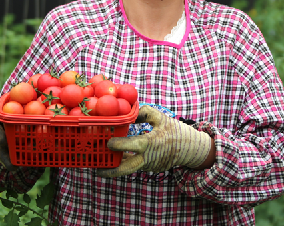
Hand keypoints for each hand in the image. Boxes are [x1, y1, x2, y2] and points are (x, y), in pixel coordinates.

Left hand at [97, 105, 212, 177]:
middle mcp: (148, 158)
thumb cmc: (174, 130)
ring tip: (97, 164)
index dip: (118, 144)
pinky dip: (124, 163)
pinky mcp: (149, 169)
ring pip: (127, 169)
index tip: (107, 142)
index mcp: (151, 143)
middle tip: (95, 167)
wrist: (189, 148)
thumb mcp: (160, 117)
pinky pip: (134, 166)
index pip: (132, 145)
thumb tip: (126, 112)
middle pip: (126, 169)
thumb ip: (142, 113)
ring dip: (113, 167)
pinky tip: (113, 158)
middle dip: (109, 170)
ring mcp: (148, 166)